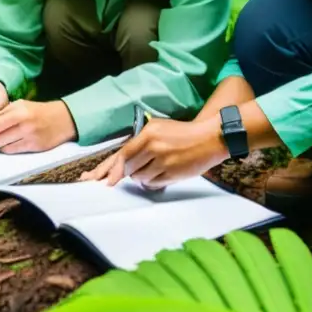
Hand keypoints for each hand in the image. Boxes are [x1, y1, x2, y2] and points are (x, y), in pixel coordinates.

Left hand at [0, 99, 76, 153]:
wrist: (62, 119)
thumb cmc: (38, 111)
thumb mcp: (21, 104)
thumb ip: (4, 112)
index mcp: (19, 111)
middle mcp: (24, 125)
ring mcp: (29, 137)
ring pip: (2, 147)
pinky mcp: (34, 147)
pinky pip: (12, 151)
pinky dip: (7, 148)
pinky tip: (8, 144)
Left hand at [84, 117, 228, 189]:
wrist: (209, 138)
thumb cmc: (182, 133)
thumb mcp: (158, 128)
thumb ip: (140, 142)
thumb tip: (122, 160)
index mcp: (148, 134)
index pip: (123, 154)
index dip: (111, 168)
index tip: (102, 179)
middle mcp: (154, 147)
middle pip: (129, 168)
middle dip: (126, 173)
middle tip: (124, 174)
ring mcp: (163, 162)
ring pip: (140, 178)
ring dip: (142, 176)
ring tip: (155, 166)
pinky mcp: (172, 174)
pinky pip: (153, 183)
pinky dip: (153, 181)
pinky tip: (161, 172)